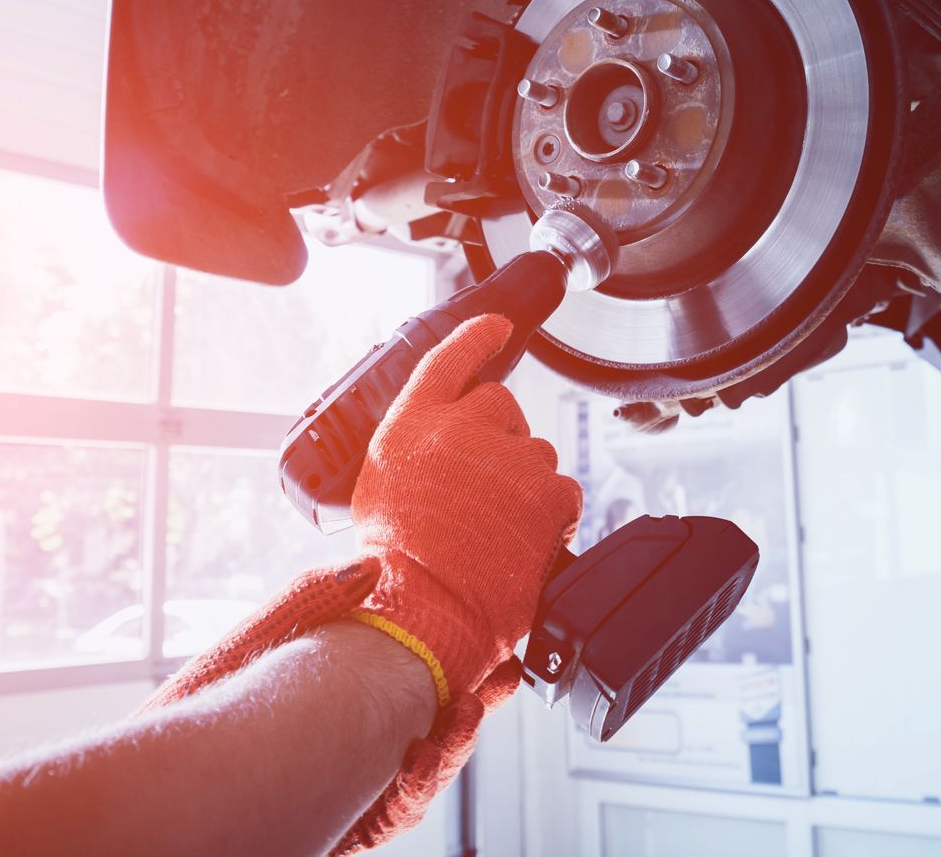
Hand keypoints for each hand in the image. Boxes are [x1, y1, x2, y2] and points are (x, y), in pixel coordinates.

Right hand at [349, 314, 582, 703]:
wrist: (422, 615)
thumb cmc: (393, 567)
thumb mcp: (379, 491)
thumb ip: (413, 453)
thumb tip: (441, 450)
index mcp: (411, 426)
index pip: (449, 360)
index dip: (476, 338)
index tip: (498, 326)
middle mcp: (461, 429)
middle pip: (500, 406)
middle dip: (500, 439)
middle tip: (483, 491)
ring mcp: (510, 459)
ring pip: (535, 453)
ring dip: (524, 483)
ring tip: (495, 532)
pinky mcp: (548, 492)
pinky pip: (562, 492)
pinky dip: (552, 516)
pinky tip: (524, 545)